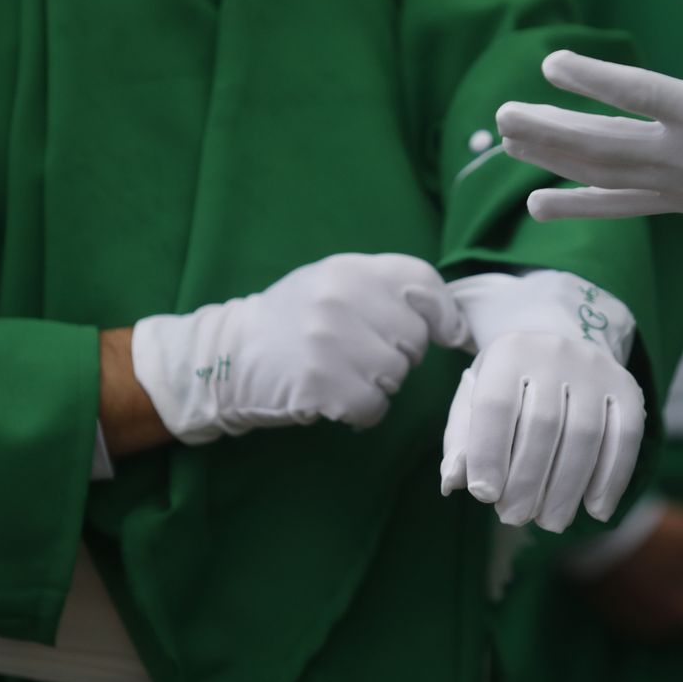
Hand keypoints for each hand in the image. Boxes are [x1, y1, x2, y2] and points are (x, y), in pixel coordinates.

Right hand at [131, 253, 470, 443]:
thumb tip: (454, 323)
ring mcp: (332, 341)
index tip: (447, 334)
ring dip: (378, 384)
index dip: (443, 314)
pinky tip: (335, 399)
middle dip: (398, 355)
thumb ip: (386, 291)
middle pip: (414, 339)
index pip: (422, 282)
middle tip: (360, 354)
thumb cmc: (293, 322)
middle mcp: (343, 298)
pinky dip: (361, 412)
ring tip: (342, 373)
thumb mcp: (333, 285)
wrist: (228, 355)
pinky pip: (373, 407)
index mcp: (350, 269)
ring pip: (396, 375)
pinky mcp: (323, 383)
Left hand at [440, 272, 644, 531]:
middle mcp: (554, 352)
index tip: (484, 496)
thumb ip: (462, 440)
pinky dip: (612, 478)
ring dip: (567, 488)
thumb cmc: (508, 387)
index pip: (496, 405)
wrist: (560, 347)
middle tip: (515, 517)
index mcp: (508, 353)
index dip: (489, 453)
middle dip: (528, 480)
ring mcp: (596, 368)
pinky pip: (625, 437)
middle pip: (543, 425)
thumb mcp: (475, 401)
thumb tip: (454, 482)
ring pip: (585, 435)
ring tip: (551, 521)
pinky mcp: (627, 386)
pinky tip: (596, 509)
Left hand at [496, 0, 682, 282]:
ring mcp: (677, 185)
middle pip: (603, 144)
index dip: (593, 79)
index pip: (640, 95)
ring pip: (602, 174)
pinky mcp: (675, 204)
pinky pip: (616, 206)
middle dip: (549, 128)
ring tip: (505, 139)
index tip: (551, 62)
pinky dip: (576, 205)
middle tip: (503, 112)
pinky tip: (536, 202)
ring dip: (551, 157)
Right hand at [580, 503, 682, 640]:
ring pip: (670, 623)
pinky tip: (649, 578)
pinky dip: (652, 602)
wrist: (584, 538)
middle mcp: (664, 632)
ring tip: (681, 576)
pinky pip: (643, 615)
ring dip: (680, 606)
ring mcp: (634, 627)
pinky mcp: (609, 616)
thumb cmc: (648, 538)